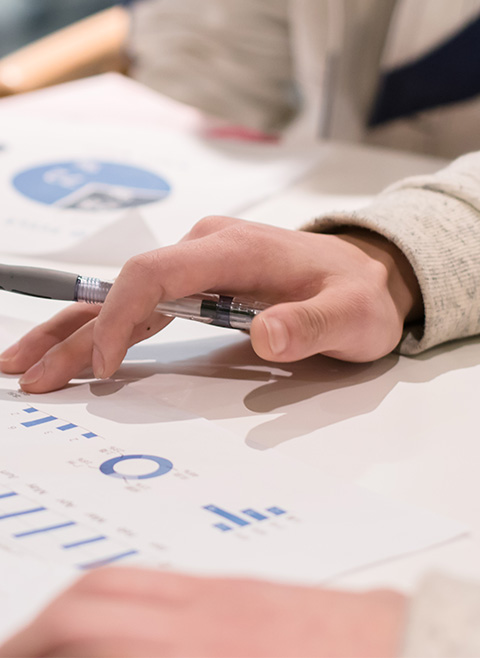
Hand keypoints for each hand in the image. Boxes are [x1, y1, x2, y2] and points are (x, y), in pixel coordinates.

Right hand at [0, 217, 421, 391]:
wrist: (363, 273)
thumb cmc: (357, 294)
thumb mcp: (353, 316)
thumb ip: (313, 325)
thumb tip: (265, 334)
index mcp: (234, 249)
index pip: (157, 274)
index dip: (121, 316)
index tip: (105, 367)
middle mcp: (205, 249)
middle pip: (124, 286)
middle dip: (74, 330)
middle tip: (26, 370)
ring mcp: (198, 265)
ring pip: (122, 297)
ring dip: (74, 332)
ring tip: (27, 365)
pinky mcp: (197, 284)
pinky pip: (140, 306)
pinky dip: (104, 331)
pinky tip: (73, 353)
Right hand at [0, 567, 405, 657]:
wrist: (398, 653)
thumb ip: (162, 653)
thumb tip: (113, 646)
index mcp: (200, 646)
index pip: (88, 629)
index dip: (35, 646)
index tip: (18, 654)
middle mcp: (198, 613)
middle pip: (90, 599)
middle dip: (38, 629)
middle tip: (20, 650)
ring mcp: (216, 593)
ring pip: (118, 581)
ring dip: (71, 608)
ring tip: (49, 638)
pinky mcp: (234, 587)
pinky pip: (155, 579)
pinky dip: (114, 599)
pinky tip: (110, 627)